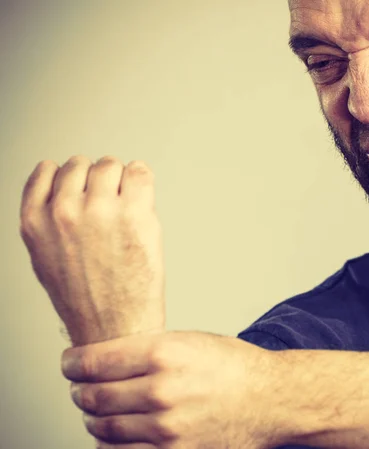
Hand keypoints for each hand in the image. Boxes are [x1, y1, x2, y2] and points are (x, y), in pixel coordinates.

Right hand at [19, 156, 165, 345]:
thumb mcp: (46, 257)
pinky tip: (143, 198)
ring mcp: (100, 210)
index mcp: (35, 221)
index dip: (71, 181)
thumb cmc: (85, 299)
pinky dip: (142, 179)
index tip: (83, 191)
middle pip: (83, 165)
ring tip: (126, 209)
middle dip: (98, 182)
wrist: (115, 328)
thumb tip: (67, 187)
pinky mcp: (134, 214)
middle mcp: (64, 211)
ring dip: (122, 181)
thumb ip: (49, 218)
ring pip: (111, 165)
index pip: (48, 170)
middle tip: (110, 207)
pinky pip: (140, 171)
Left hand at [62, 331, 284, 448]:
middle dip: (80, 392)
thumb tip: (104, 360)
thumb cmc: (233, 367)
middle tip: (82, 388)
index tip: (70, 364)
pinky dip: (112, 444)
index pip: (93, 362)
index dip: (73, 364)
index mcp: (164, 354)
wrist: (269, 400)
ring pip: (103, 429)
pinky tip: (118, 432)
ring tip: (99, 411)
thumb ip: (146, 349)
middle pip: (92, 397)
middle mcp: (161, 391)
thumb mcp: (189, 341)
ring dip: (93, 419)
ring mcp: (165, 428)